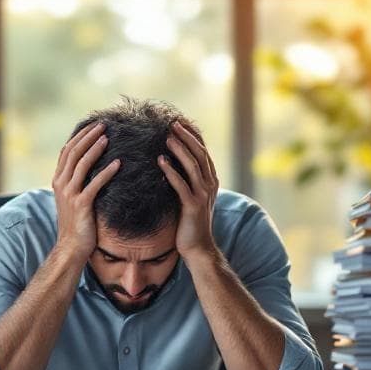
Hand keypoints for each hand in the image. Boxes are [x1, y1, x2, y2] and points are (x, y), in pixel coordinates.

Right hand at [52, 121, 120, 262]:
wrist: (71, 247)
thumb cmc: (77, 224)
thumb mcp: (73, 199)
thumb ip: (77, 183)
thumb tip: (91, 168)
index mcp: (58, 181)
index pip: (67, 151)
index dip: (80, 136)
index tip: (93, 125)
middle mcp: (61, 184)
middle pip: (74, 153)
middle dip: (88, 137)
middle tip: (103, 125)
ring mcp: (70, 194)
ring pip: (82, 164)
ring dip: (95, 149)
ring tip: (108, 137)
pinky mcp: (81, 205)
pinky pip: (94, 184)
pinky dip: (106, 172)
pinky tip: (118, 163)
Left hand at [158, 121, 218, 261]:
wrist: (198, 248)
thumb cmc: (189, 223)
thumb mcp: (190, 197)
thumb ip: (185, 180)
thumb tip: (168, 162)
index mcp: (210, 179)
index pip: (203, 150)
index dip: (192, 134)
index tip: (179, 121)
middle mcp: (209, 184)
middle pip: (199, 153)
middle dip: (186, 136)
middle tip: (172, 122)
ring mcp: (203, 195)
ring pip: (192, 165)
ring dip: (179, 149)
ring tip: (167, 136)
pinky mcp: (192, 206)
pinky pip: (181, 185)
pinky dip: (171, 171)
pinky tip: (160, 161)